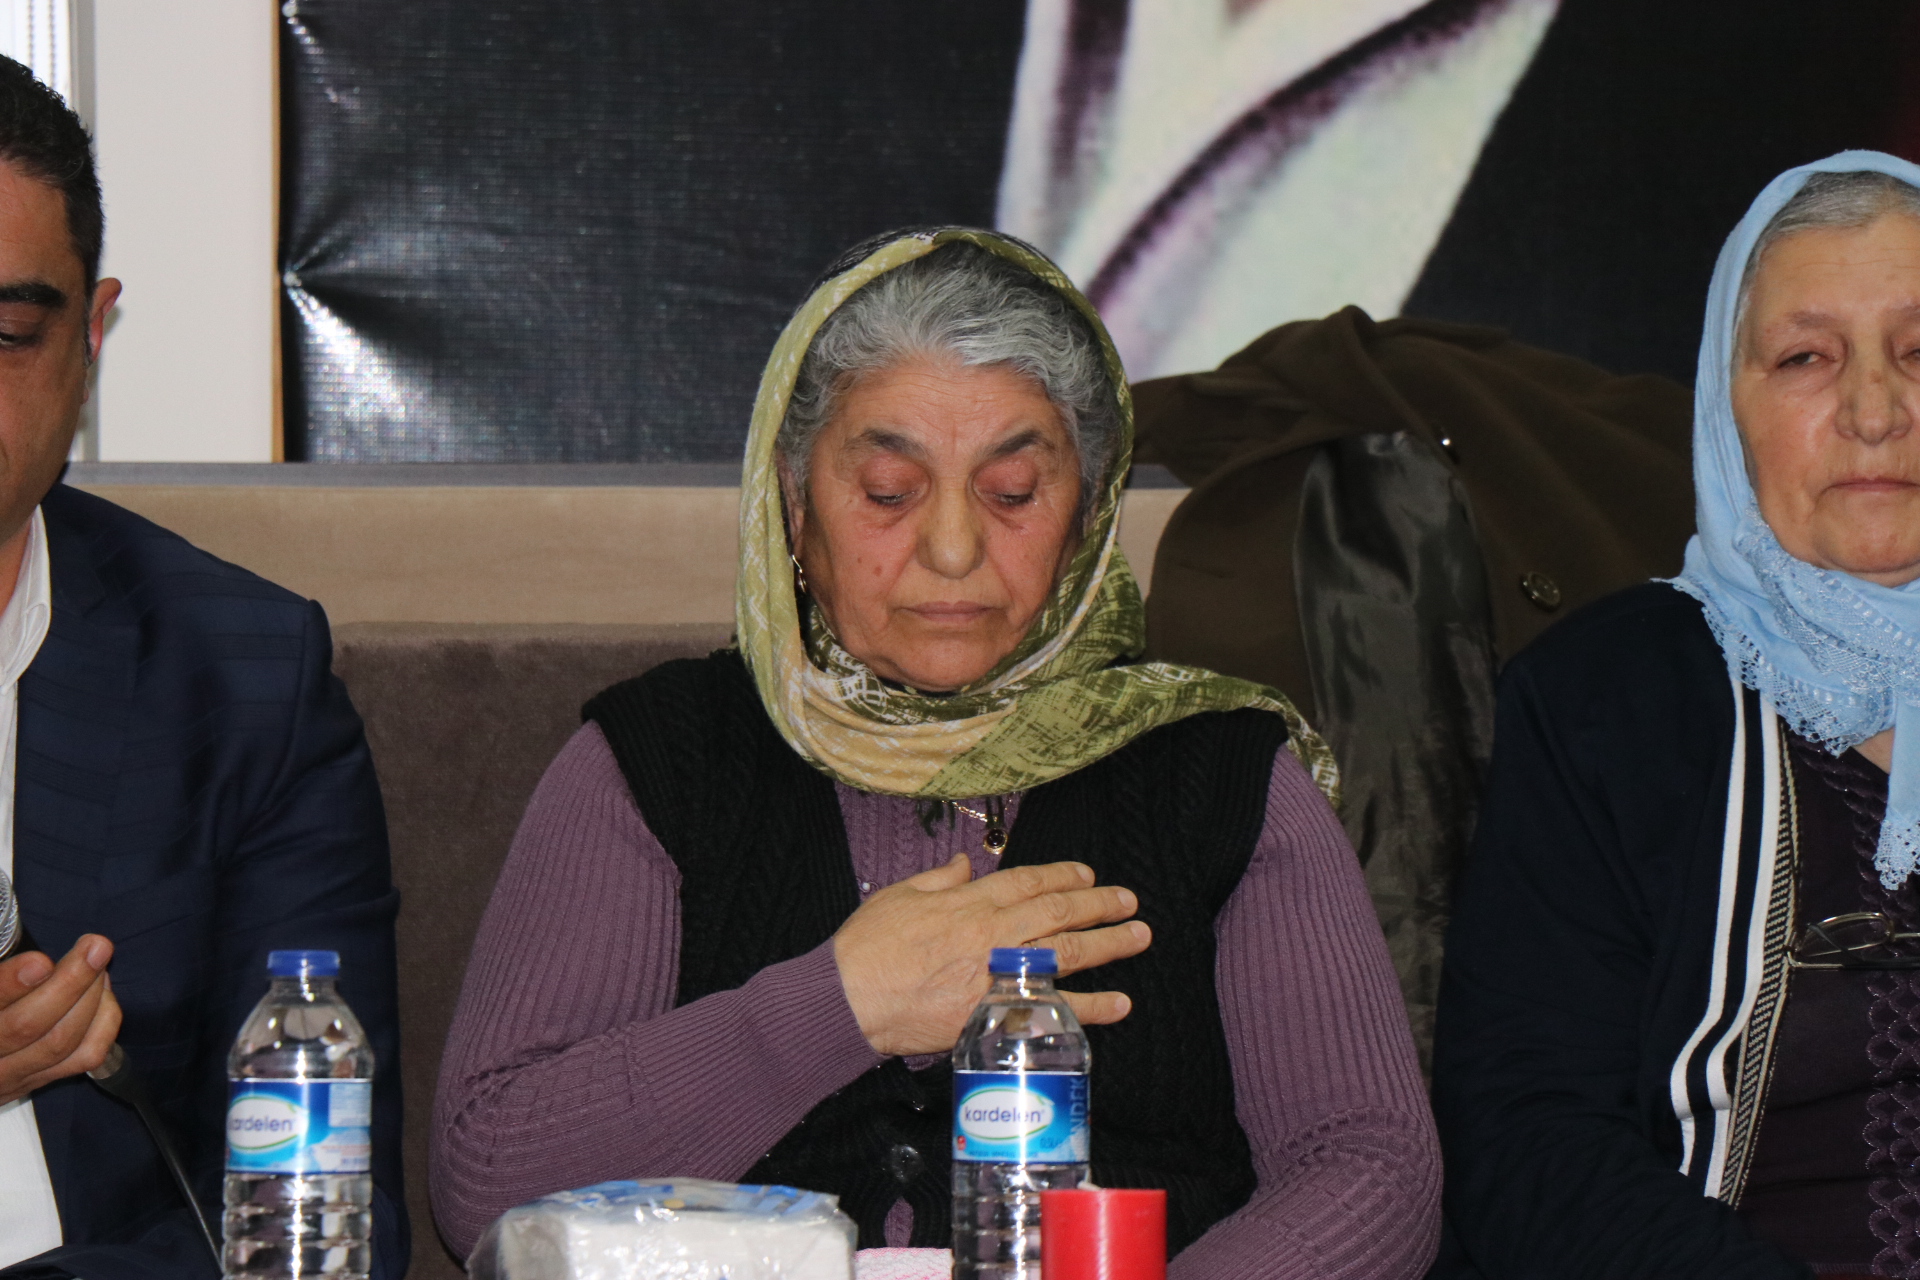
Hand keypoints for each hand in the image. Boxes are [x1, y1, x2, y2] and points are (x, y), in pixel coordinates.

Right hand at [0, 934, 119, 1104]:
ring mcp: (12, 1074)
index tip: (41, 962)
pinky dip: (105, 1020)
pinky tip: (103, 993)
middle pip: (27, 1025)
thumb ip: (5, 976)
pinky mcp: (40, 1080)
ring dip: (91, 996)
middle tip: (95, 946)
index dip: (11, 985)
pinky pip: (86, 1056)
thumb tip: (40, 958)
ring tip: (99, 963)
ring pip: (61, 1041)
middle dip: (70, 981)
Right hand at [832, 856, 1149, 1056]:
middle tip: (1130, 901)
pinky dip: (1090, 1008)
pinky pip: (1053, 1010)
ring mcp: (997, 976)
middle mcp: (991, 935)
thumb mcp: (899, 895)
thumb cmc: (866, 948)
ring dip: (1109, 945)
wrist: (848, 1000)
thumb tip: (964, 864)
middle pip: (1058, 913)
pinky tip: (1120, 1004)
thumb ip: (938, 879)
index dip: (1062, 875)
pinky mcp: (995, 1014)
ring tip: (1139, 937)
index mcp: (968, 902)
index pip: (1028, 882)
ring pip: (1066, 955)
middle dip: (1099, 904)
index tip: (1088, 874)